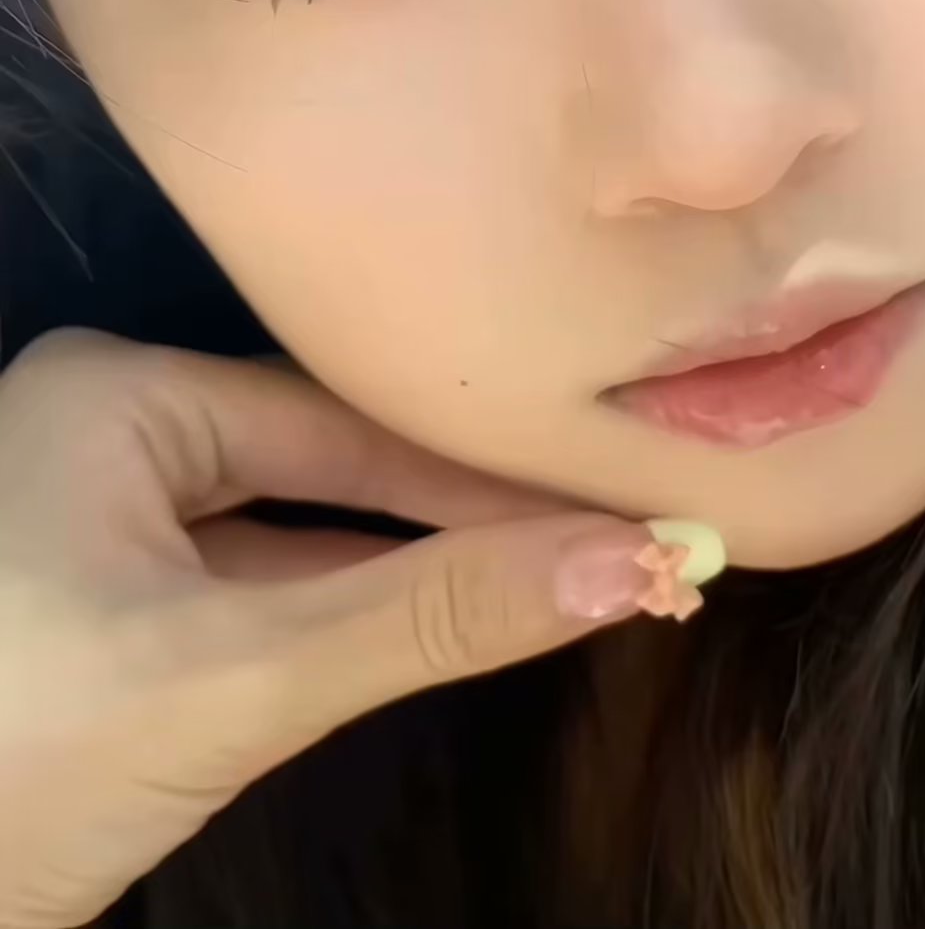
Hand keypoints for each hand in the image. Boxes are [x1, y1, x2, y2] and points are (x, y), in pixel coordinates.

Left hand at [0, 329, 723, 928]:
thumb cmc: (17, 757)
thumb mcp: (233, 680)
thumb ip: (428, 618)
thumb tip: (636, 563)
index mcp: (120, 395)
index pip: (346, 423)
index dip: (486, 477)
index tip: (620, 505)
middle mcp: (112, 434)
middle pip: (328, 472)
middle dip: (458, 526)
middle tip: (611, 545)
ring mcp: (106, 526)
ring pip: (297, 540)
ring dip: (410, 576)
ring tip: (562, 578)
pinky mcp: (110, 615)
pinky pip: (257, 595)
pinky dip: (344, 620)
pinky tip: (444, 624)